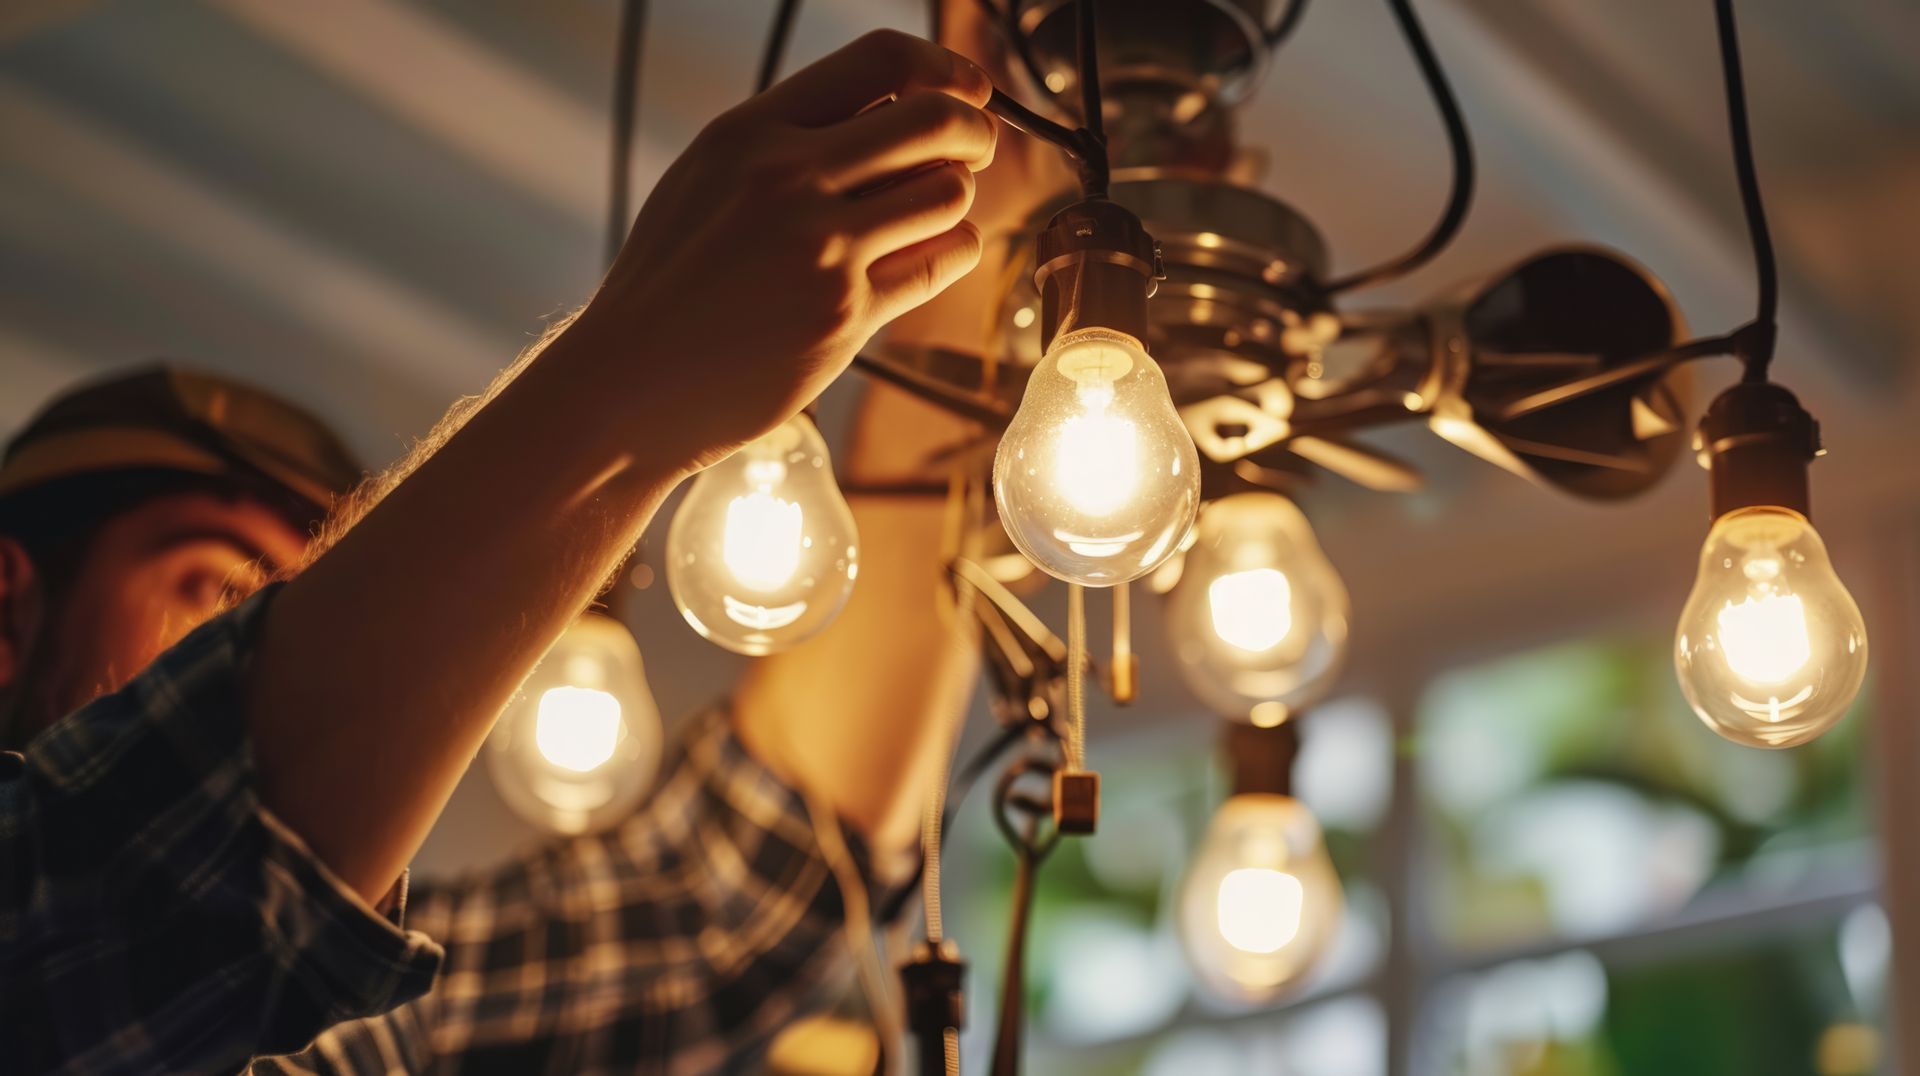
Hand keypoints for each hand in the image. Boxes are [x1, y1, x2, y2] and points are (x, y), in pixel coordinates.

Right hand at [576, 30, 997, 466]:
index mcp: (751, 132)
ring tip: (925, 218)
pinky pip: (943, 260)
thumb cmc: (671, 286)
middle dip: (974, 132)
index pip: (880, 59)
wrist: (630, 386)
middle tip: (977, 150)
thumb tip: (897, 109)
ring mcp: (821, 248)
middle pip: (934, 120)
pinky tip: (925, 258)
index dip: (943, 69)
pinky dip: (949, 253)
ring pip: (949, 193)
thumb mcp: (708, 182)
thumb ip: (789, 142)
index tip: (970, 90)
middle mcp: (788, 178)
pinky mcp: (846, 314)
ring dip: (954, 201)